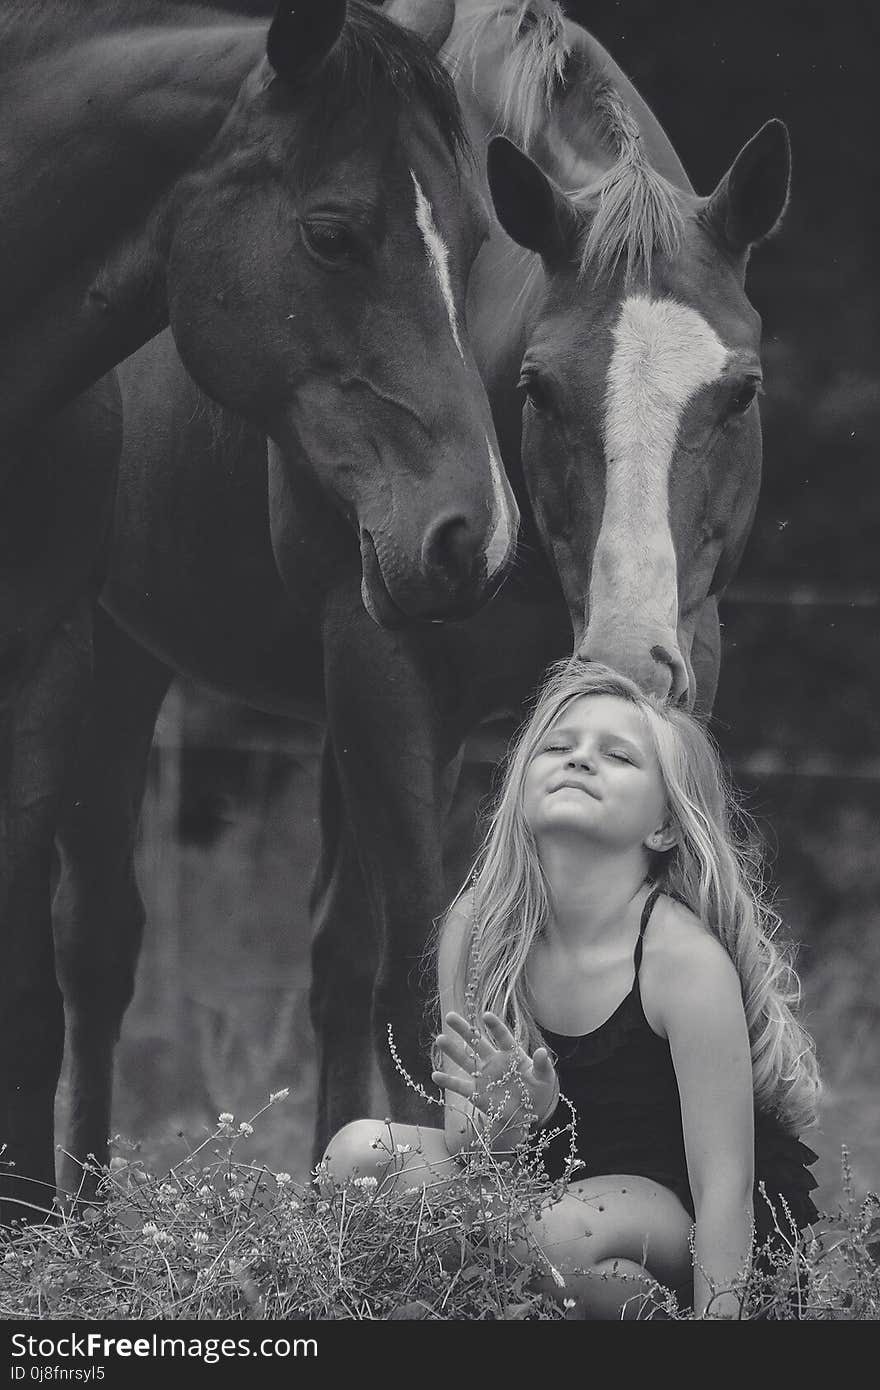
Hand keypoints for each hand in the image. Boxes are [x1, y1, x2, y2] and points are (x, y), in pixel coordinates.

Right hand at [432, 1010, 558, 1130]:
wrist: (529, 1114)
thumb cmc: (539, 1091)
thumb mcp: (545, 1078)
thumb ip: (542, 1065)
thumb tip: (542, 1052)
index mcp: (511, 1055)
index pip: (502, 1037)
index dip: (494, 1026)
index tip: (485, 1015)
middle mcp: (494, 1061)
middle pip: (477, 1043)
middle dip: (464, 1030)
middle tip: (450, 1016)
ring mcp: (484, 1076)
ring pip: (465, 1060)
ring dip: (452, 1051)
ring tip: (440, 1039)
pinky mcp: (477, 1093)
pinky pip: (460, 1086)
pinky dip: (448, 1081)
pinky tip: (435, 1075)